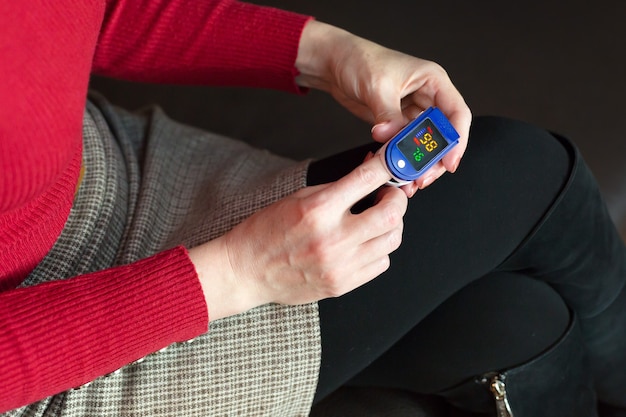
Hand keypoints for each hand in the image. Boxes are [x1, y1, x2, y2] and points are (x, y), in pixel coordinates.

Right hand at [188, 156, 406, 320]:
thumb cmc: (266, 232)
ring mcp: (339, 265)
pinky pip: (381, 264)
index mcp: (318, 209)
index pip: (367, 179)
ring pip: (392, 240)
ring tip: (377, 218)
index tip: (395, 163)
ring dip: (391, 225)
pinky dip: (380, 249)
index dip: (388, 166)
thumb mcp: (298, 197)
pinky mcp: (342, 284)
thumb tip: (370, 170)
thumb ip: (338, 186)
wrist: (246, 271)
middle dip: (397, 198)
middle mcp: (332, 239)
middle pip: (391, 214)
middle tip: (390, 194)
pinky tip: (366, 242)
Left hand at [295, 20, 471, 194]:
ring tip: (409, 181)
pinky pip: (407, 145)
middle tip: (423, 178)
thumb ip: (387, 113)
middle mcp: (428, 97)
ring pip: (426, 144)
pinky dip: (403, 160)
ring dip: (419, 164)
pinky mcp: (398, 123)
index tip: (449, 162)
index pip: (457, 114)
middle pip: (444, 134)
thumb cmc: (360, 61)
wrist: (336, 63)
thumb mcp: (377, 86)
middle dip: (436, 159)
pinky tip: (396, 172)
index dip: (456, 140)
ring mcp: (413, 111)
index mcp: (433, 81)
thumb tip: (391, 136)